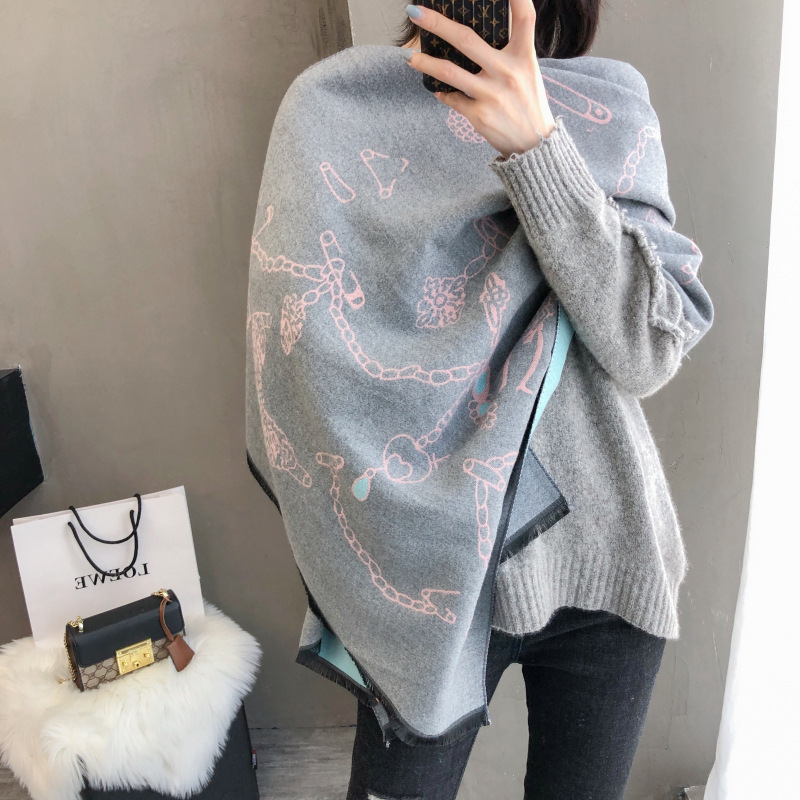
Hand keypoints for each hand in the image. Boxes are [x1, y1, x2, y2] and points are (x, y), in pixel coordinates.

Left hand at [404, 0, 555, 159]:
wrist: (534, 146)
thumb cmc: (528, 104)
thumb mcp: (529, 71)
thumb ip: (510, 51)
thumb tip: (479, 34)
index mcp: (524, 56)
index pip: (524, 16)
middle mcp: (507, 72)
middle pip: (466, 39)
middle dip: (437, 23)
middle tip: (415, 12)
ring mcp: (491, 94)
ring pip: (449, 72)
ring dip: (424, 62)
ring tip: (408, 56)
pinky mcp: (479, 115)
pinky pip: (452, 99)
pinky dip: (443, 93)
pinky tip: (438, 90)